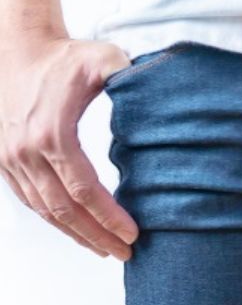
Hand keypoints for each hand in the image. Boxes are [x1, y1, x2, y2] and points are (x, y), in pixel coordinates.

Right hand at [0, 36, 137, 258]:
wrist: (17, 51)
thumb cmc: (65, 57)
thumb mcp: (104, 58)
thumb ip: (131, 73)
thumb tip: (163, 85)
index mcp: (52, 135)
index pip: (84, 189)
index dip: (109, 216)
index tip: (135, 234)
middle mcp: (26, 153)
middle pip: (64, 210)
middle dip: (96, 236)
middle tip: (125, 253)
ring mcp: (10, 160)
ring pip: (44, 210)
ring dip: (75, 234)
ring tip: (104, 249)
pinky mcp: (4, 161)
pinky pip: (29, 200)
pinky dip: (53, 219)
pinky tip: (75, 230)